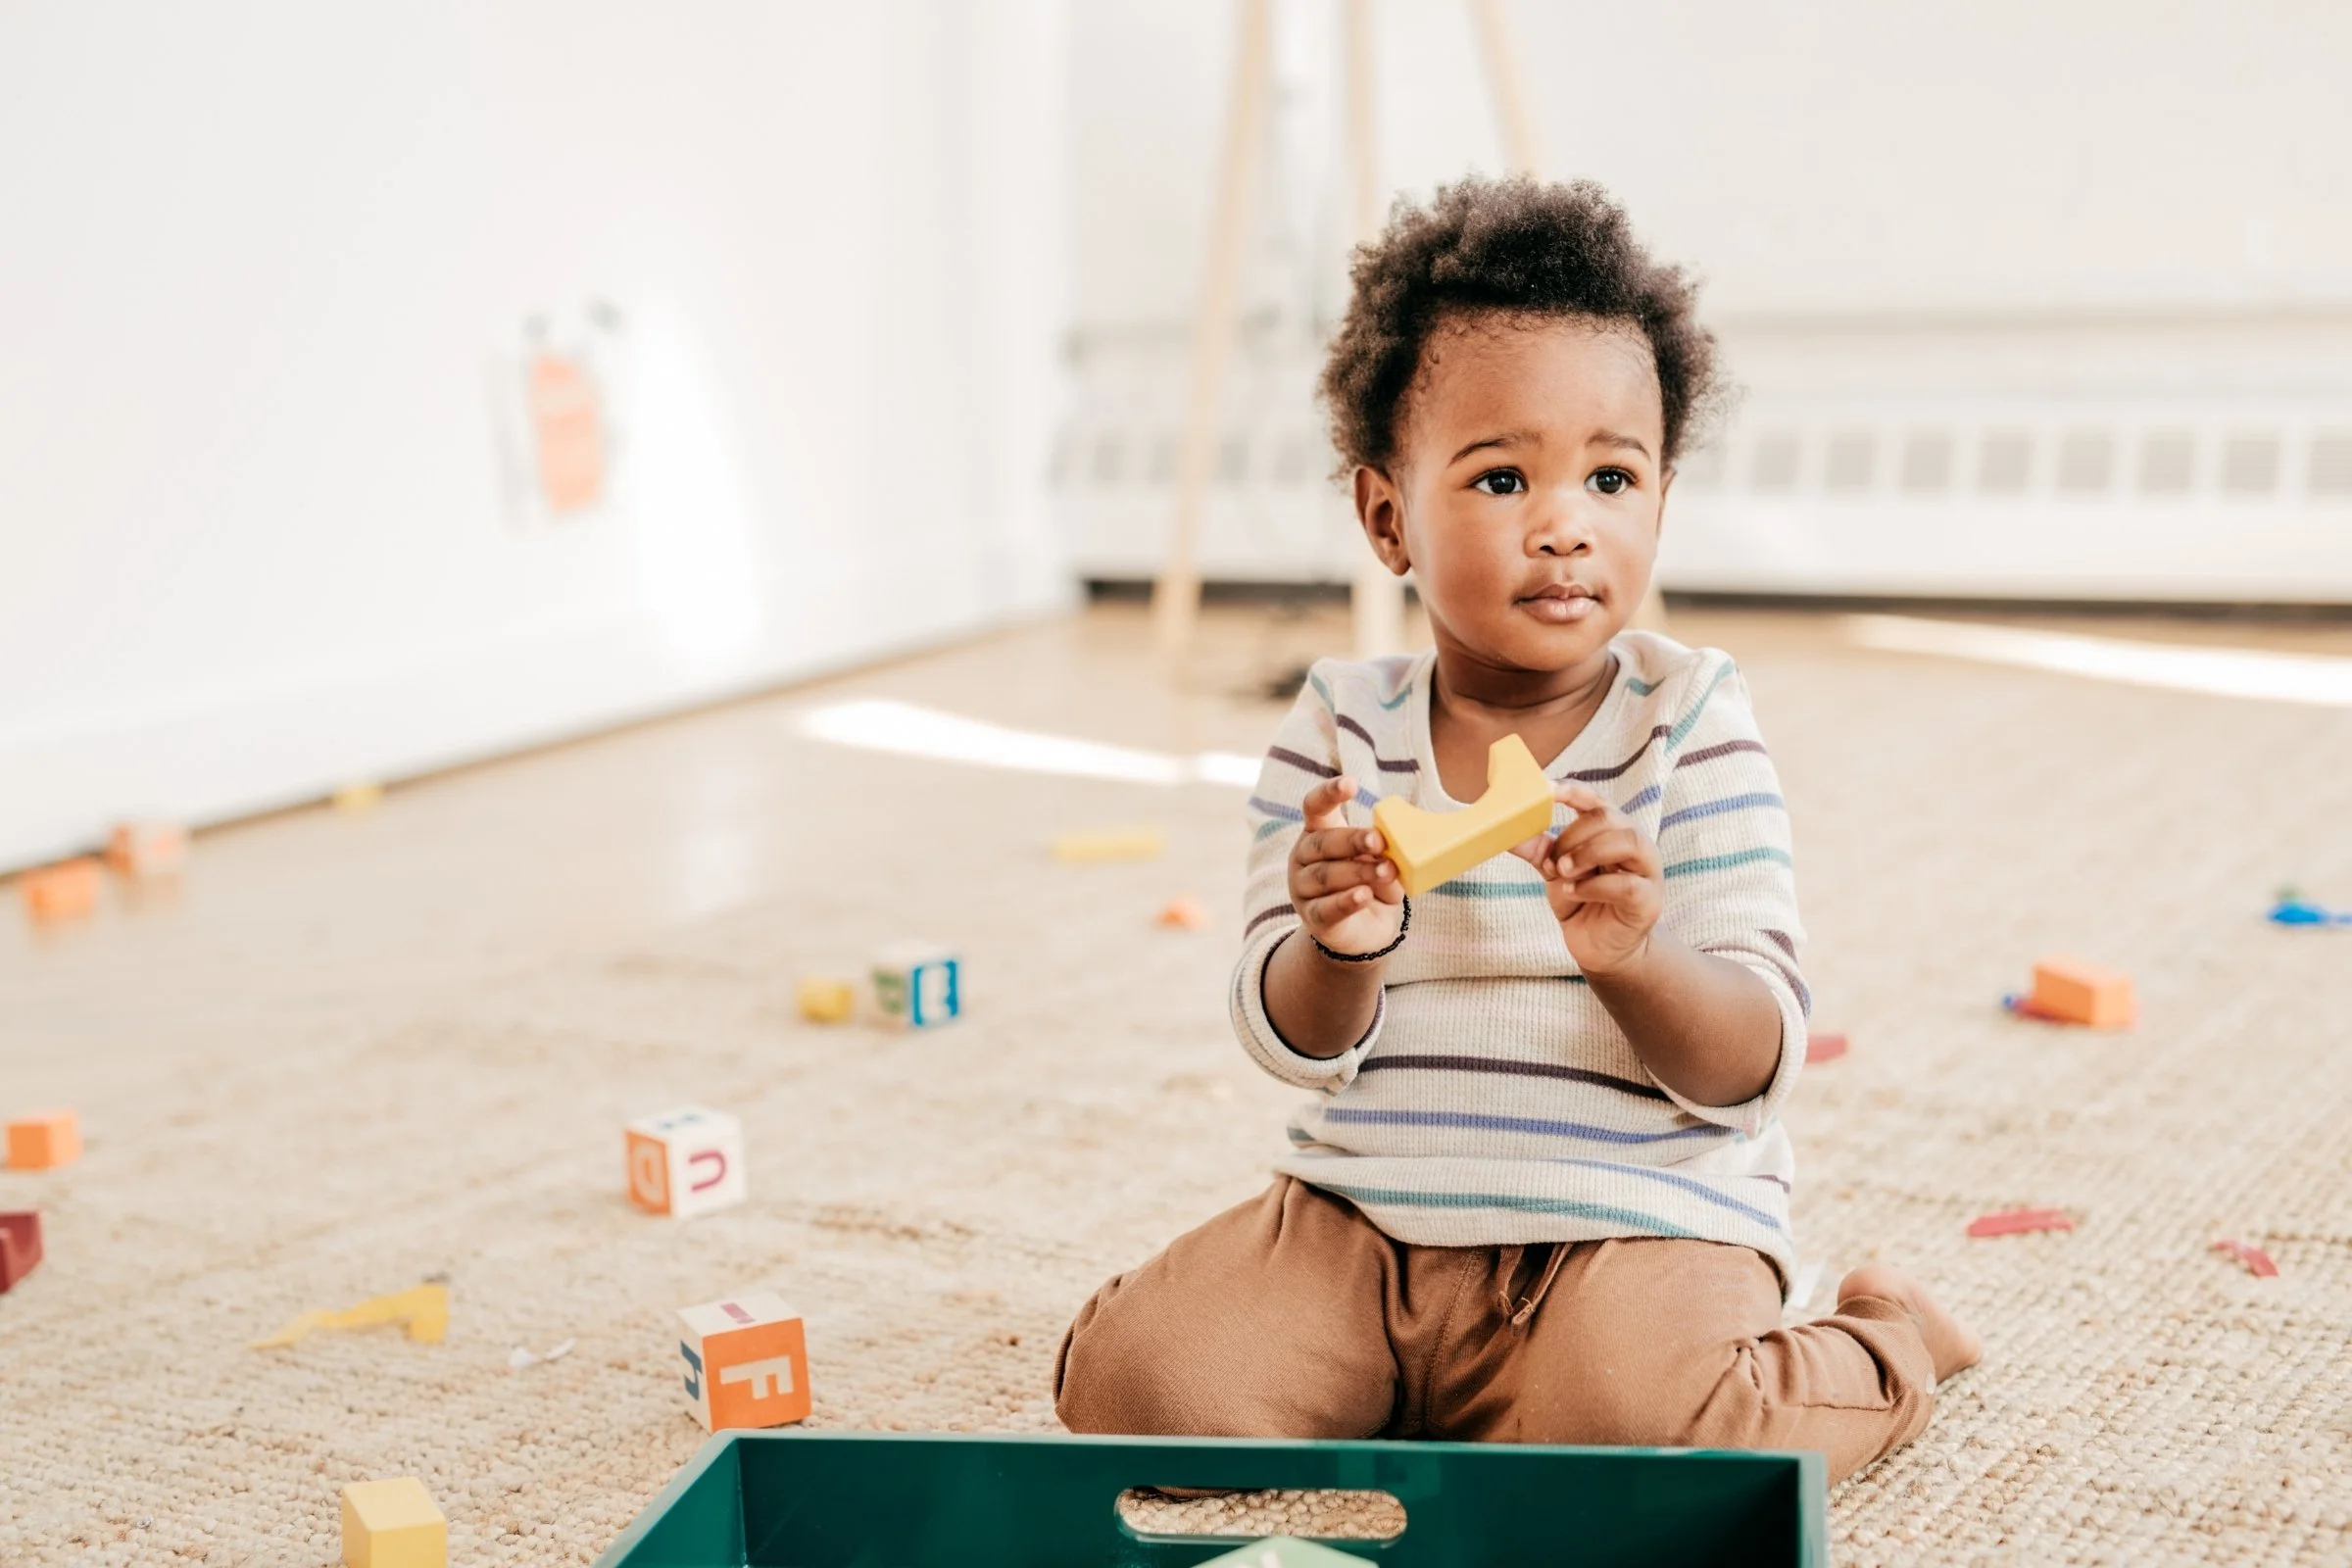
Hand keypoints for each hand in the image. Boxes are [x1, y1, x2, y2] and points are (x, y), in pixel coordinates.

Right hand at [1289, 774, 1404, 956]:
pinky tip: (1363, 895)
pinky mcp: (1314, 919)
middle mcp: (1303, 858)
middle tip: (1379, 841)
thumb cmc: (1370, 885)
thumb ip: (1382, 856)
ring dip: (1358, 872)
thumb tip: (1392, 856)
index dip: (1329, 794)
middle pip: (1322, 843)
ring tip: (1386, 871)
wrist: (1362, 932)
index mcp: (1318, 833)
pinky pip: (1327, 908)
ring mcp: (1303, 889)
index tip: (1351, 784)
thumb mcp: (1380, 864)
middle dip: (1352, 840)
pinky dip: (1347, 901)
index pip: (1314, 807)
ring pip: (1326, 876)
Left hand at [1510, 782, 1662, 975]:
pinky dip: (1593, 887)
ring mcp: (1646, 871)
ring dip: (1587, 854)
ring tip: (1563, 873)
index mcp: (1611, 830)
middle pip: (1608, 817)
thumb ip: (1539, 849)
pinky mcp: (1648, 900)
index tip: (1545, 791)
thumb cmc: (1581, 901)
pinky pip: (1626, 885)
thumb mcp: (1556, 871)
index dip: (1572, 790)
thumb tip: (1505, 828)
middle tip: (1553, 862)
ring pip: (1626, 842)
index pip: (1595, 800)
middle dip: (1573, 836)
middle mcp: (1634, 843)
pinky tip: (1574, 893)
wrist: (1601, 947)